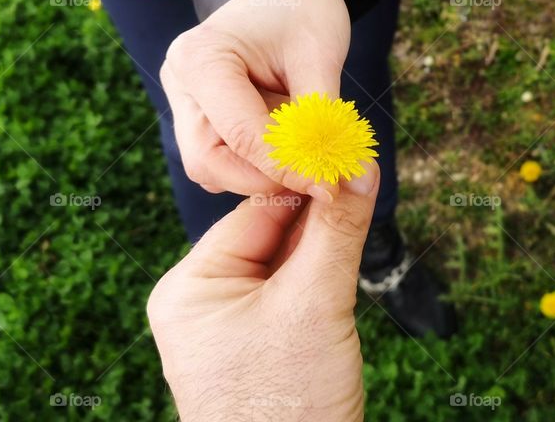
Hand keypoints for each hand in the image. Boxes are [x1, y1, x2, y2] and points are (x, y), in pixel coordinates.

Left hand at [147, 164, 378, 421]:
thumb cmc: (287, 403)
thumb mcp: (315, 304)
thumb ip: (337, 230)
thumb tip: (360, 164)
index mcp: (190, 287)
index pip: (258, 212)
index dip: (305, 185)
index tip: (349, 157)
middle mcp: (203, 303)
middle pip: (274, 235)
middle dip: (319, 219)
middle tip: (363, 185)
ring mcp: (232, 328)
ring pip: (289, 263)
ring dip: (326, 250)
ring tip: (360, 226)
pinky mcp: (261, 347)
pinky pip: (294, 294)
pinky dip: (323, 279)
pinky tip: (348, 269)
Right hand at [160, 0, 350, 200]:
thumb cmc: (303, 12)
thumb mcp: (320, 54)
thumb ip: (325, 118)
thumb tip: (349, 179)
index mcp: (202, 58)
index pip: (241, 134)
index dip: (287, 167)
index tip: (329, 187)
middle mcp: (181, 83)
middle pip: (211, 163)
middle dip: (265, 178)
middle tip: (317, 179)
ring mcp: (184, 102)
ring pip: (213, 170)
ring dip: (262, 176)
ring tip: (310, 160)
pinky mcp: (198, 118)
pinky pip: (223, 161)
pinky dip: (259, 167)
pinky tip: (293, 153)